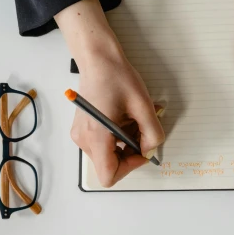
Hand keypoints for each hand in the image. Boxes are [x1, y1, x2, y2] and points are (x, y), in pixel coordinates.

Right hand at [55, 0, 164, 187]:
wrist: (98, 59)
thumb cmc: (117, 78)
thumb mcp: (143, 106)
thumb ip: (152, 134)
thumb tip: (149, 150)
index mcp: (96, 136)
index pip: (109, 175)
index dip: (129, 168)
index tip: (141, 149)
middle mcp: (84, 139)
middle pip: (110, 165)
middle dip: (130, 152)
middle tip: (142, 130)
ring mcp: (81, 135)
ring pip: (109, 154)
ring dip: (126, 142)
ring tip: (134, 119)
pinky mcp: (83, 129)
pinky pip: (104, 143)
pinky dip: (118, 135)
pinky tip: (126, 116)